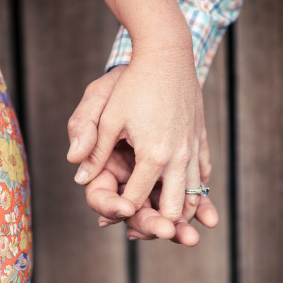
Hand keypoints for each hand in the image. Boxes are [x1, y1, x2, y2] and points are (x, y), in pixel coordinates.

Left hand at [68, 58, 217, 244]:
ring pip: (194, 196)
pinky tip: (186, 195)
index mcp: (153, 155)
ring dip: (181, 213)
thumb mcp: (108, 116)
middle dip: (158, 223)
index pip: (136, 199)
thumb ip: (95, 150)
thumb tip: (79, 178)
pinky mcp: (201, 140)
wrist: (167, 54)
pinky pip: (203, 175)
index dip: (122, 212)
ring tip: (167, 221)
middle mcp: (179, 157)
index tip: (111, 217)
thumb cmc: (134, 84)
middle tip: (144, 228)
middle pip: (173, 208)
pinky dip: (195, 190)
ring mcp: (193, 149)